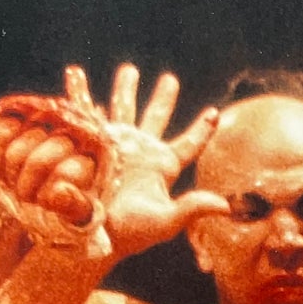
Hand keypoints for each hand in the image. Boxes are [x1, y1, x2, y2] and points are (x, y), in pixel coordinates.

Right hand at [0, 64, 227, 260]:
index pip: (189, 144)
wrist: (92, 233)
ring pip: (124, 109)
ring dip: (125, 89)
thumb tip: (226, 205)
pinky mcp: (91, 143)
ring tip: (129, 69)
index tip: (215, 112)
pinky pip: (85, 114)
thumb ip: (193, 208)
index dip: (202, 129)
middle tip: (170, 79)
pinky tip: (76, 75)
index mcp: (163, 166)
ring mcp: (117, 146)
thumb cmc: (131, 232)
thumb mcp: (165, 221)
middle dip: (163, 98)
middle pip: (157, 118)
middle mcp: (142, 152)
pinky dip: (80, 93)